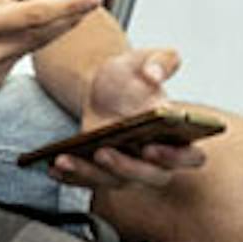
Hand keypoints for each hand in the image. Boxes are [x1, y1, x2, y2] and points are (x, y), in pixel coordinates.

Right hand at [0, 0, 101, 93]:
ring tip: (16, 17)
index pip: (34, 15)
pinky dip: (15, 47)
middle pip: (40, 35)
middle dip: (67, 19)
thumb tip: (21, 3)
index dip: (67, 7)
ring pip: (29, 49)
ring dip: (38, 32)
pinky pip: (14, 60)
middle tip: (87, 3)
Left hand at [41, 47, 204, 192]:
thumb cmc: (133, 76)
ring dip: (90, 174)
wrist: (103, 85)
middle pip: (151, 177)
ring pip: (115, 182)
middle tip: (104, 152)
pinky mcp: (102, 171)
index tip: (152, 147)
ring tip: (66, 159)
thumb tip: (154, 75)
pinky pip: (88, 181)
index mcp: (178, 135)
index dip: (174, 157)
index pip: (189, 157)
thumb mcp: (146, 59)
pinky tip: (53, 166)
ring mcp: (129, 169)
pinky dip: (71, 178)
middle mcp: (156, 159)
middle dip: (127, 168)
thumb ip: (160, 61)